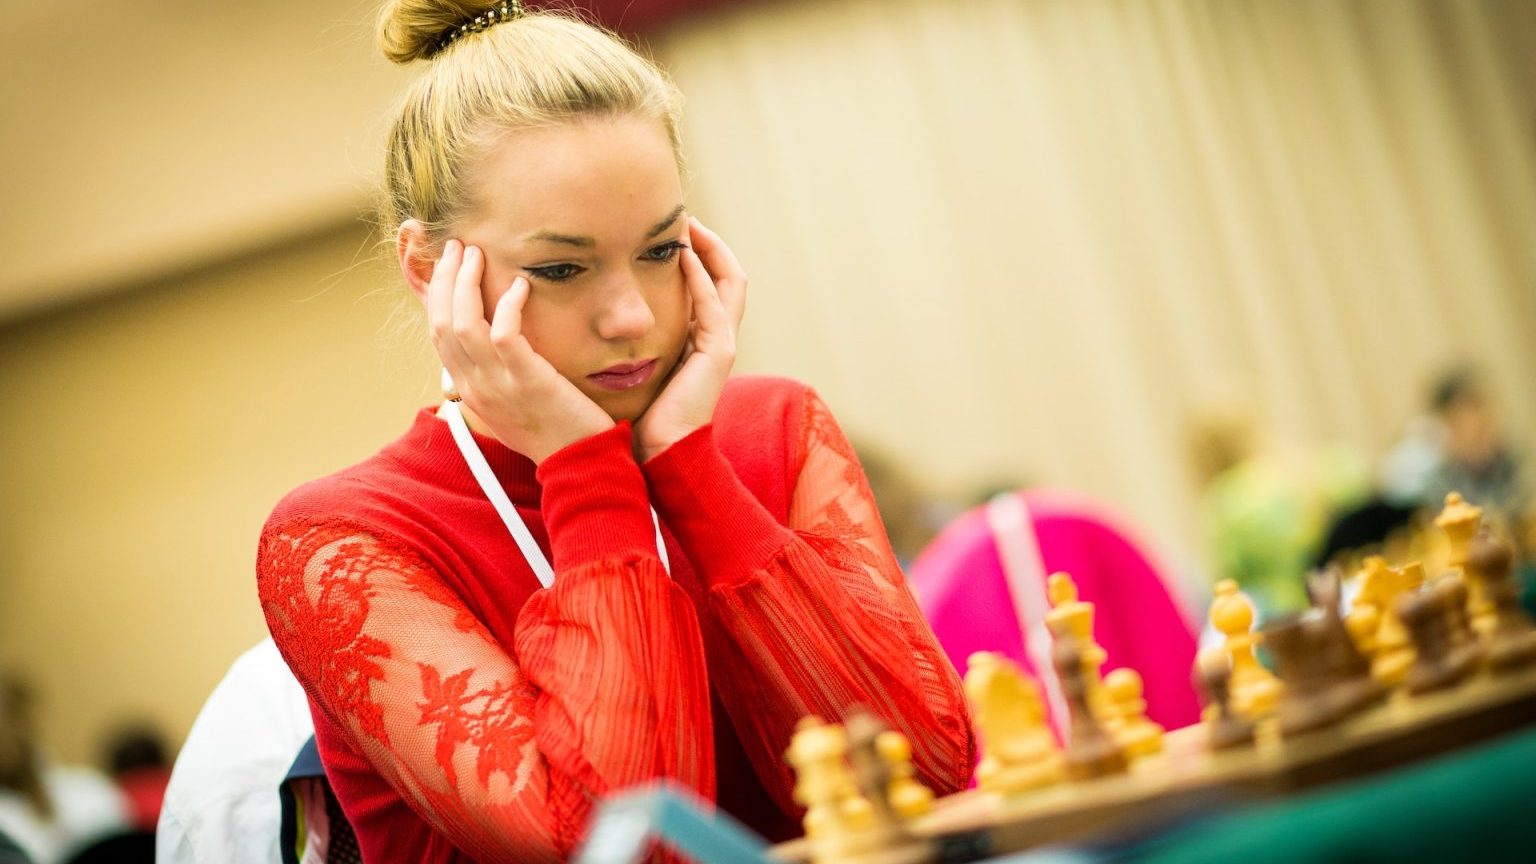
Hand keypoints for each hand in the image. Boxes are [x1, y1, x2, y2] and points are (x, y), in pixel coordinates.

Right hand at [428, 240, 613, 462]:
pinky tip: (523, 285)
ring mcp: (497, 385)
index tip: (447, 265)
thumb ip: (497, 377)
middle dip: (446, 279)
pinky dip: (508, 305)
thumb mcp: (513, 404)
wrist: (580, 465)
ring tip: (479, 253)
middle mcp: (475, 387)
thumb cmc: (555, 431)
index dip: (437, 295)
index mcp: (470, 390)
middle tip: (458, 245)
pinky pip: (504, 334)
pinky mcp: (527, 382)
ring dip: (467, 283)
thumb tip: (491, 351)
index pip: (437, 334)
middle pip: (441, 323)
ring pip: (463, 324)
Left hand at [634, 218, 746, 461]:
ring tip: (687, 224)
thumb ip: (624, 342)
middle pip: (727, 277)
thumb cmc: (637, 416)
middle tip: (684, 217)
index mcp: (699, 342)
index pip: (708, 287)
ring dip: (709, 249)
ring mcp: (722, 344)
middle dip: (709, 244)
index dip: (696, 257)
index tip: (668, 233)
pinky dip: (700, 275)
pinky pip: (714, 302)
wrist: (656, 454)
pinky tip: (681, 254)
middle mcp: (717, 339)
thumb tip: (589, 319)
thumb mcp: (632, 368)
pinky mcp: (718, 352)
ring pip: (730, 281)